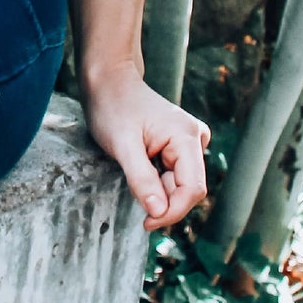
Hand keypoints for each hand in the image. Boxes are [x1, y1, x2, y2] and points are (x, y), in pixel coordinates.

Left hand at [79, 62, 211, 232]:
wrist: (107, 80)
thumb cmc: (112, 106)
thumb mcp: (122, 145)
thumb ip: (142, 179)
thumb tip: (159, 212)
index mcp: (187, 136)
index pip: (192, 190)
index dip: (172, 212)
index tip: (146, 223)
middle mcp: (195, 138)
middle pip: (187, 189)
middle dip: (163, 201)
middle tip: (133, 196)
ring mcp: (188, 141)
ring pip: (180, 184)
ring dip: (159, 190)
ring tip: (133, 172)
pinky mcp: (179, 145)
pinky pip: (174, 175)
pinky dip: (157, 181)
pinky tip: (140, 167)